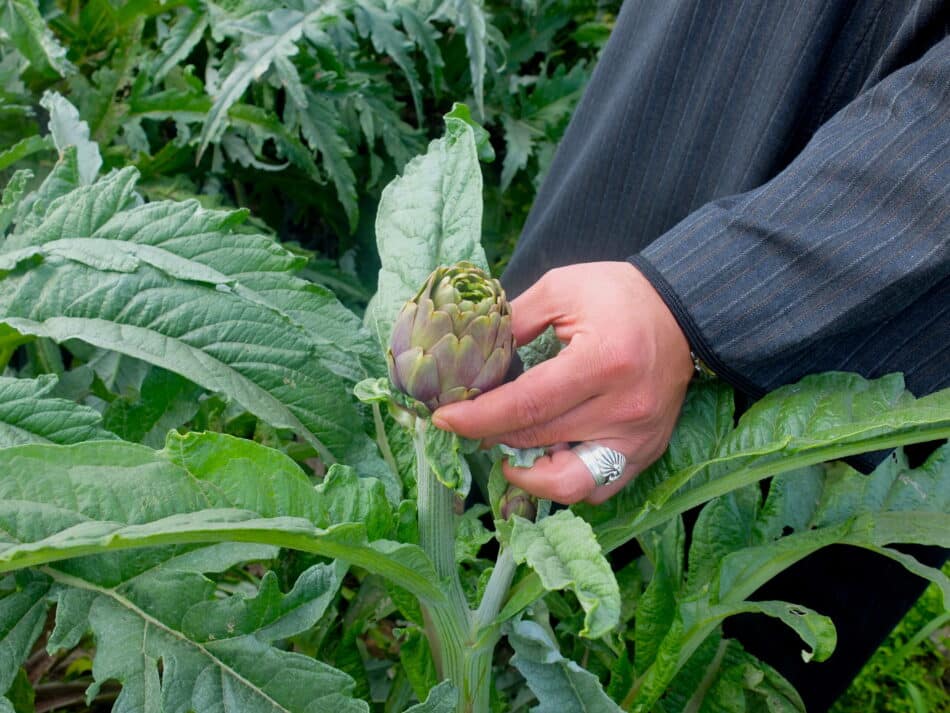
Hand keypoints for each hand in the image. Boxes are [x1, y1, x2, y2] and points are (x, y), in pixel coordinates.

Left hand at [432, 261, 693, 504]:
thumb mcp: (561, 289)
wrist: (681, 312)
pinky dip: (563, 483)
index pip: (527, 406)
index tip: (445, 419)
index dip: (479, 418)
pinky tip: (545, 457)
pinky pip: (597, 490)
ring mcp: (638, 438)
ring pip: (567, 482)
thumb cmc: (618, 295)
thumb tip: (472, 356)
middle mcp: (624, 408)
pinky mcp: (646, 453)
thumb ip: (514, 320)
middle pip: (539, 442)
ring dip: (526, 471)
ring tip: (507, 446)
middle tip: (468, 424)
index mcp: (602, 361)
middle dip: (492, 437)